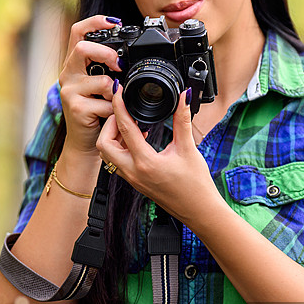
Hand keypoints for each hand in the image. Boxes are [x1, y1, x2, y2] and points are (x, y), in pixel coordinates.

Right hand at [59, 16, 122, 155]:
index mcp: (75, 64)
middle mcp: (68, 74)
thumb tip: (130, 58)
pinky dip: (115, 110)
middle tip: (120, 65)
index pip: (78, 32)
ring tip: (116, 103)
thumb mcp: (102, 86)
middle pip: (83, 48)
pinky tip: (112, 116)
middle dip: (107, 54)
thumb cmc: (97, 113)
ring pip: (102, 80)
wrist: (85, 143)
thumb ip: (110, 70)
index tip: (114, 22)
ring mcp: (70, 91)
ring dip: (116, 92)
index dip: (95, 22)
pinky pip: (106, 103)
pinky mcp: (76, 108)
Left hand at [96, 86, 219, 224]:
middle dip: (110, 124)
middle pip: (104, 144)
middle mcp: (134, 172)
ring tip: (131, 124)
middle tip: (123, 111)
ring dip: (113, 136)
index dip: (119, 106)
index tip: (118, 92)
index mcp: (145, 163)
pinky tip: (138, 139)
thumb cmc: (196, 186)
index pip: (124, 128)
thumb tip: (184, 97)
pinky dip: (121, 147)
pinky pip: (117, 162)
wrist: (199, 211)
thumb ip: (183, 120)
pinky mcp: (136, 182)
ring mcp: (132, 179)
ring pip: (108, 154)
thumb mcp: (188, 149)